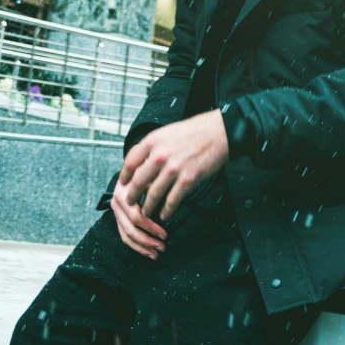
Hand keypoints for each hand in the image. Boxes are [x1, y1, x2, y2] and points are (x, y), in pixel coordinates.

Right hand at [110, 177, 165, 259]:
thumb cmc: (147, 170)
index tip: (166, 235)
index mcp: (124, 194)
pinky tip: (148, 252)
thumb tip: (170, 204)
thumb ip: (157, 188)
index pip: (136, 217)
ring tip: (156, 255)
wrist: (133, 167)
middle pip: (130, 229)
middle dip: (147, 241)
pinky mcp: (118, 218)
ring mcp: (116, 212)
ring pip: (126, 236)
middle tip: (163, 247)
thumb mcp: (152, 175)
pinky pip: (124, 236)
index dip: (151, 228)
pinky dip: (136, 246)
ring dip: (141, 247)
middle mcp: (116, 204)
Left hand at [120, 110, 229, 225]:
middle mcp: (160, 156)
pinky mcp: (188, 179)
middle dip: (133, 195)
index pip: (130, 163)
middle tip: (130, 202)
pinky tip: (165, 214)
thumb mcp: (168, 132)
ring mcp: (174, 169)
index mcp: (153, 142)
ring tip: (146, 212)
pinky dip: (167, 210)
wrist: (220, 132)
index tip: (124, 183)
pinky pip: (173, 200)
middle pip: (138, 182)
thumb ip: (155, 146)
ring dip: (148, 206)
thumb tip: (144, 161)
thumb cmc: (197, 130)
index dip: (124, 176)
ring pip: (154, 194)